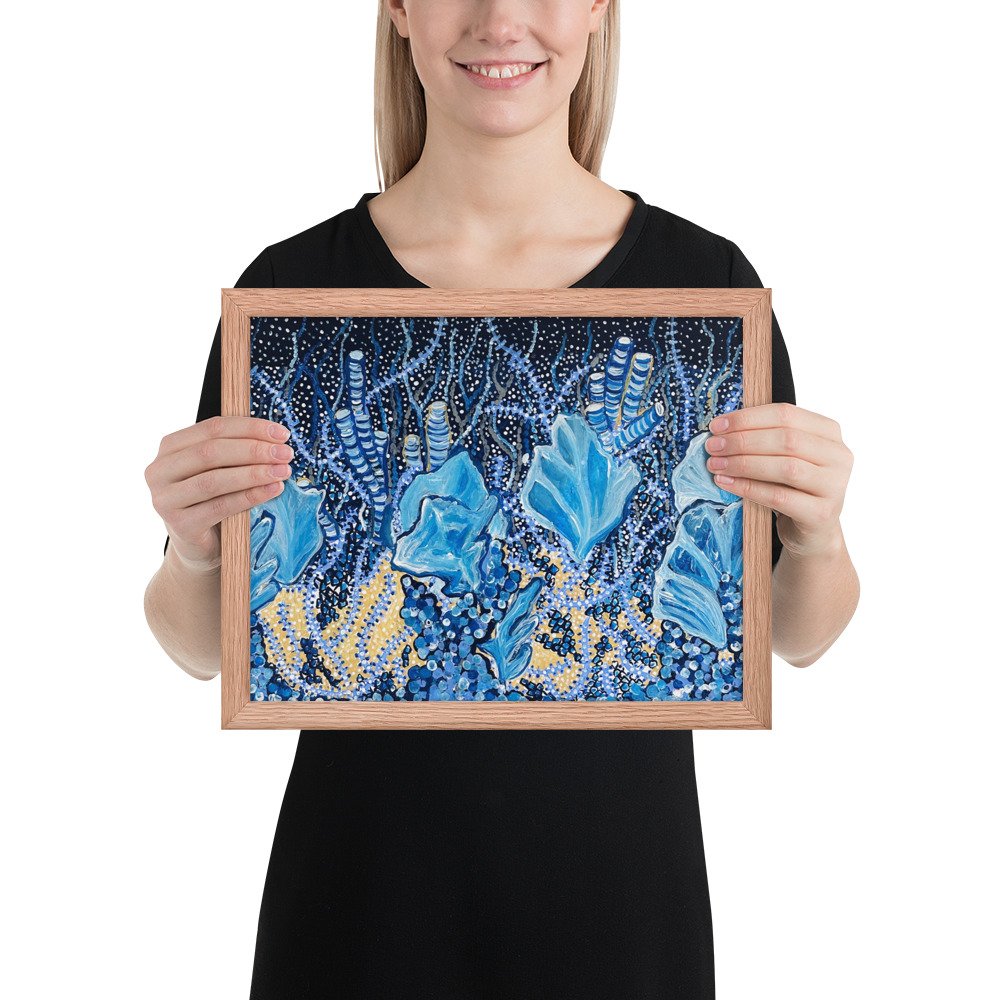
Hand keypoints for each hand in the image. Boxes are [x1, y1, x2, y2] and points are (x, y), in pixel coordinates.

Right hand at [145, 415, 292, 570]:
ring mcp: (165, 499)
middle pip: (211, 452)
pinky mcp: (180, 525)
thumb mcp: (219, 469)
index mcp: (170, 447)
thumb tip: (276, 436)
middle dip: (254, 450)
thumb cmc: (212, 499)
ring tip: (283, 471)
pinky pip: (220, 507)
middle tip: (285, 453)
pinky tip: (273, 490)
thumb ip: (235, 449)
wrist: (199, 546)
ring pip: (214, 480)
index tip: (282, 433)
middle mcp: (159, 470)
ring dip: (254, 473)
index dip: (250, 428)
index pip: (212, 427)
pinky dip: (250, 496)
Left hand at [704, 402, 853, 558]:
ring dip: (743, 463)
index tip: (717, 426)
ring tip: (715, 464)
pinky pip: (779, 497)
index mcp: (829, 432)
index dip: (748, 418)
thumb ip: (764, 438)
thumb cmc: (793, 488)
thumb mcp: (784, 457)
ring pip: (785, 467)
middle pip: (786, 439)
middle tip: (713, 446)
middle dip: (743, 441)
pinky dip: (748, 488)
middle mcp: (838, 456)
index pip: (786, 414)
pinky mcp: (822, 514)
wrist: (812, 532)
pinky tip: (726, 482)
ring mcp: (834, 486)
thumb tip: (721, 429)